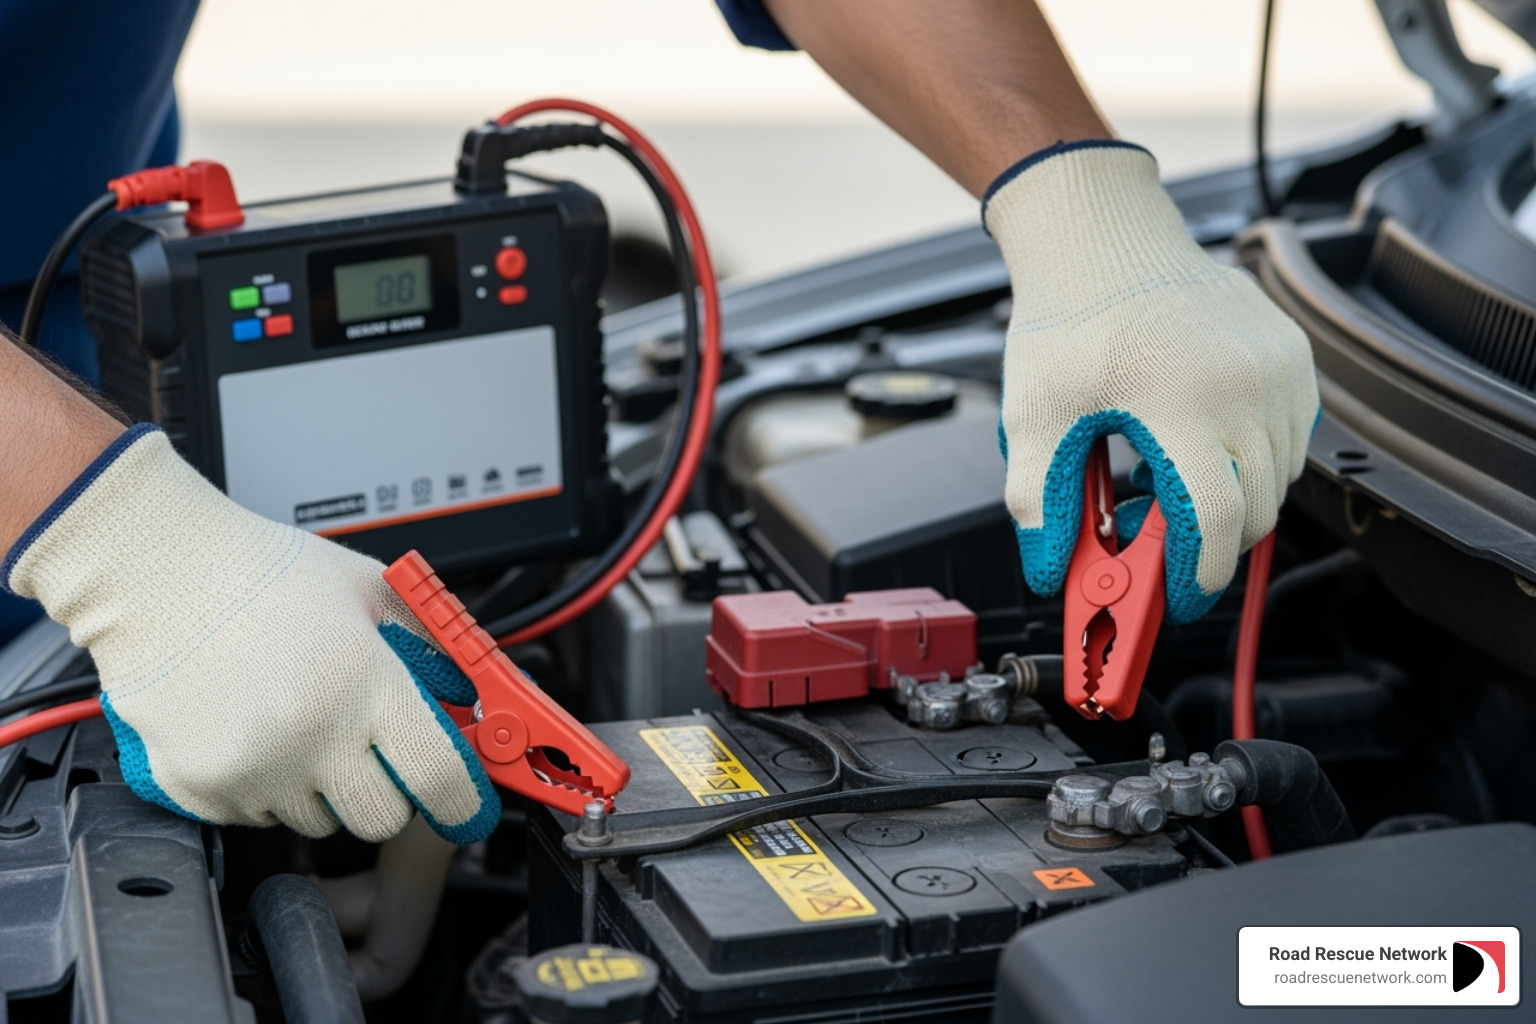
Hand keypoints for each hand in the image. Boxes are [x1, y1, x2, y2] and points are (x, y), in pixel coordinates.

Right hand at [2, 426, 498, 842]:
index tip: (465, 803)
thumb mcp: (373, 591)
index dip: (463, 800)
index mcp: (365, 683)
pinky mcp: (201, 787)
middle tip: (369, 744)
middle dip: (389, 789)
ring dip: (322, 787)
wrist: (158, 571)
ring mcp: (252, 768)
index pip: (440, 780)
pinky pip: (256, 819)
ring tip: (298, 721)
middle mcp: (311, 735)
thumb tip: (473, 698)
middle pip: (382, 819)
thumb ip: (435, 648)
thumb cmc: (264, 572)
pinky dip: (265, 788)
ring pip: (319, 821)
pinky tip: (255, 730)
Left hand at [988, 142, 1317, 621]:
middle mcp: (1249, 382)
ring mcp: (1281, 366)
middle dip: (1208, 543)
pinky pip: (1291, 438)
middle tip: (1154, 541)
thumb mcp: (1037, 414)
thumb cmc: (1070, 315)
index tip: (1172, 599)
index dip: (1196, 576)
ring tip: (1166, 481)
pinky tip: (1197, 444)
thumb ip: (1040, 500)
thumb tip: (1052, 570)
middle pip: (1255, 508)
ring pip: (1280, 479)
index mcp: (1184, 398)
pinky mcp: (1295, 354)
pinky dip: (1252, 461)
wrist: (1102, 236)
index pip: (1216, 520)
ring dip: (1231, 502)